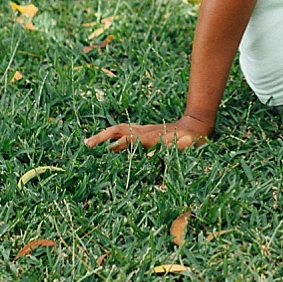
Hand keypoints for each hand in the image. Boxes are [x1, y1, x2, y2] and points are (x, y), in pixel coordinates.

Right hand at [85, 113, 211, 151]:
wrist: (196, 126)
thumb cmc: (192, 140)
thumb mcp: (186, 145)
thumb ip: (171, 148)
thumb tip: (149, 155)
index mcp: (152, 136)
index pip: (130, 139)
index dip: (119, 144)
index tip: (105, 150)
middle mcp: (145, 131)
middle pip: (119, 130)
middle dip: (102, 136)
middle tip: (87, 145)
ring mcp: (143, 130)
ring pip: (119, 129)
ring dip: (103, 135)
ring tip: (87, 144)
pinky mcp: (142, 131)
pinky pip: (123, 132)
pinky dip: (111, 136)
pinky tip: (101, 143)